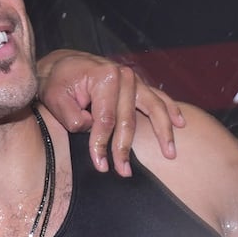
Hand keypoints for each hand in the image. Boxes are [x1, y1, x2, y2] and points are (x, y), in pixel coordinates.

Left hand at [36, 49, 185, 175]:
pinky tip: (181, 123)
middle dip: (125, 148)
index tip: (100, 165)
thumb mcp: (56, 99)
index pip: (105, 119)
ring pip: (154, 108)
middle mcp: (123, 76)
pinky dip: (171, 109)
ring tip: (169, 153)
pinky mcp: (138, 85)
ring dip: (163, 132)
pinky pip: (159, 97)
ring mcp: (134, 80)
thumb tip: (92, 128)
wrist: (62, 65)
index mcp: (104, 77)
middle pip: (128, 119)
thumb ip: (73, 117)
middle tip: (124, 171)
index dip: (102, 145)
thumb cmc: (58, 83)